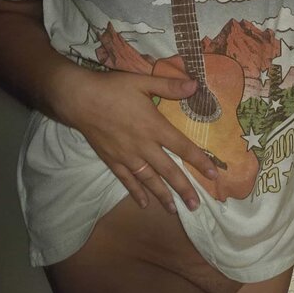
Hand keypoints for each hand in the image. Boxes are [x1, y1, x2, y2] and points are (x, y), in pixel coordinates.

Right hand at [66, 70, 218, 213]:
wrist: (79, 99)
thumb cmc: (112, 88)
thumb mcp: (142, 82)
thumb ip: (170, 86)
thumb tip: (196, 85)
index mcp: (154, 127)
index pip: (183, 147)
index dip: (200, 162)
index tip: (214, 176)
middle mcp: (143, 146)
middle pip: (168, 171)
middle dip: (184, 189)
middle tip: (197, 206)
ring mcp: (127, 156)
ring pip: (149, 180)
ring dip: (163, 196)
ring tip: (175, 210)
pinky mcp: (112, 160)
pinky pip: (127, 180)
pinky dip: (136, 193)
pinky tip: (144, 204)